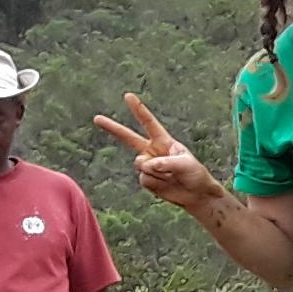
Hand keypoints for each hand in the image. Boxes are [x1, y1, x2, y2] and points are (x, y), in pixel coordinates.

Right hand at [92, 94, 226, 210]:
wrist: (196, 195)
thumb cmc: (195, 175)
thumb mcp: (185, 164)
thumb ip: (164, 162)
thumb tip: (145, 164)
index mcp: (163, 141)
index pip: (148, 123)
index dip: (139, 109)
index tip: (128, 96)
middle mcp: (152, 151)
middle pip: (128, 138)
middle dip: (112, 128)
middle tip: (96, 118)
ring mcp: (147, 165)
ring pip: (141, 164)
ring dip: (158, 172)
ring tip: (172, 176)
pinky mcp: (146, 179)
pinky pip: (144, 178)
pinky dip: (156, 182)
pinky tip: (166, 184)